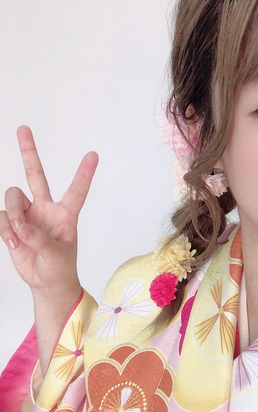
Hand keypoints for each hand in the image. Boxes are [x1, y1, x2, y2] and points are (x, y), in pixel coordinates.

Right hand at [0, 125, 98, 299]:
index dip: (84, 174)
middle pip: (35, 175)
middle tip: (23, 128)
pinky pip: (1, 217)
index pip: (76, 191)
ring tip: (19, 234)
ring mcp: (27, 215)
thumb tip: (21, 226)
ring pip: (13, 197)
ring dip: (13, 214)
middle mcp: (45, 209)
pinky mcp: (11, 224)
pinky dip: (5, 230)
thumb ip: (40, 239)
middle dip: (29, 152)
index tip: (94, 154)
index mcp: (66, 215)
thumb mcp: (57, 256)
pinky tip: (14, 243)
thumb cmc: (60, 268)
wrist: (46, 283)